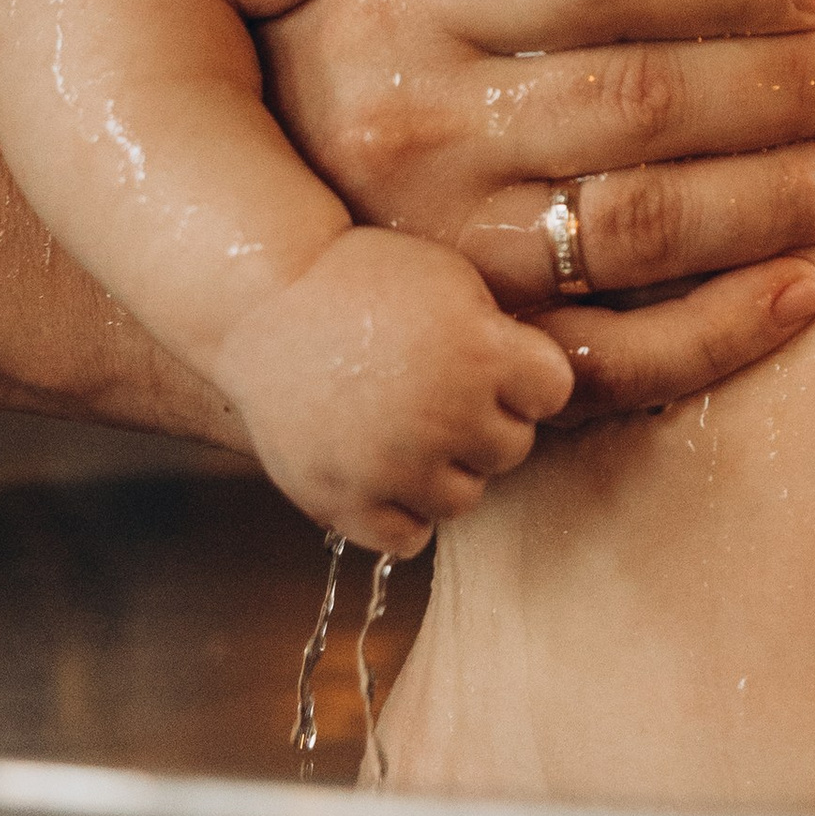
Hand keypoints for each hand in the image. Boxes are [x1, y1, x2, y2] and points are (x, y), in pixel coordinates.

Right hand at [212, 225, 575, 553]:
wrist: (261, 297)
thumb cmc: (364, 279)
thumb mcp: (452, 282)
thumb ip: (502, 337)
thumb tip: (548, 392)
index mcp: (481, 354)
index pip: (553, 394)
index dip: (524, 375)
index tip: (491, 357)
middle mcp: (445, 416)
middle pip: (511, 449)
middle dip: (484, 421)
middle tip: (437, 389)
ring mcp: (394, 466)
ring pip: (463, 498)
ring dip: (444, 469)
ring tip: (405, 426)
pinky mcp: (345, 501)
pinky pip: (407, 536)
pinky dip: (400, 511)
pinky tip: (383, 469)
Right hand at [259, 0, 814, 416]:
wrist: (227, 254)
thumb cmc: (353, 74)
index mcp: (386, 10)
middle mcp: (402, 132)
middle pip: (642, 95)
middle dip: (792, 84)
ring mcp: (435, 257)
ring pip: (650, 220)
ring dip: (789, 197)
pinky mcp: (468, 360)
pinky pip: (625, 357)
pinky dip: (730, 328)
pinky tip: (813, 290)